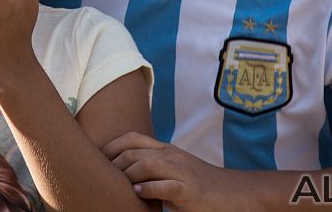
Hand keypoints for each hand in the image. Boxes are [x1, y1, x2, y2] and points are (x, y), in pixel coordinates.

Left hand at [105, 132, 234, 211]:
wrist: (235, 194)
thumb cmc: (200, 186)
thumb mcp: (175, 170)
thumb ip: (153, 169)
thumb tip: (124, 177)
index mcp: (167, 149)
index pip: (132, 138)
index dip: (111, 146)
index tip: (96, 158)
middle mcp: (172, 155)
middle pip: (134, 152)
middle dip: (113, 163)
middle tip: (101, 177)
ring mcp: (182, 171)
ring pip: (146, 165)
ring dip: (127, 175)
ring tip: (117, 186)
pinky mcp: (190, 190)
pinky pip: (165, 186)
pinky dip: (148, 189)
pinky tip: (137, 193)